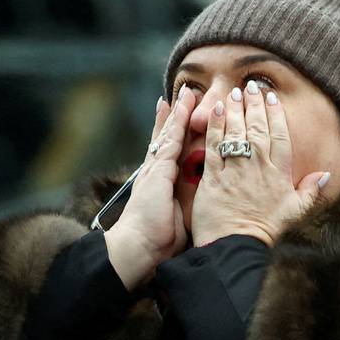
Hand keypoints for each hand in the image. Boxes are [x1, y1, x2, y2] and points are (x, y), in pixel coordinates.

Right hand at [102, 87, 196, 289]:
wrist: (137, 248)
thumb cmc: (156, 241)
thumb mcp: (176, 217)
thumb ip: (185, 203)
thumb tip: (202, 201)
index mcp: (161, 182)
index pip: (170, 151)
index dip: (176, 133)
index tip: (181, 115)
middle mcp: (156, 171)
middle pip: (168, 136)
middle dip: (177, 115)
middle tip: (186, 93)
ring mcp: (155, 168)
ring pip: (170, 133)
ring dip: (179, 111)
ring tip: (186, 91)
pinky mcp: (158, 169)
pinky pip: (170, 139)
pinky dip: (176, 121)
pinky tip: (181, 105)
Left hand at [190, 79, 336, 248]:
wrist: (235, 247)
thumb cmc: (264, 232)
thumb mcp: (294, 213)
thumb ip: (311, 193)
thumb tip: (326, 175)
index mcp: (279, 174)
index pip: (279, 136)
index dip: (275, 114)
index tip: (271, 97)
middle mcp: (258, 167)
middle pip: (258, 128)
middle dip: (254, 104)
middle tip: (250, 86)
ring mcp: (235, 170)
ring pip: (237, 132)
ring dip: (234, 109)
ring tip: (233, 92)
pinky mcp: (213, 176)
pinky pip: (214, 145)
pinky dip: (214, 126)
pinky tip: (213, 111)